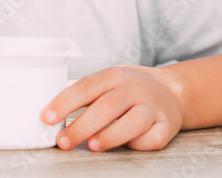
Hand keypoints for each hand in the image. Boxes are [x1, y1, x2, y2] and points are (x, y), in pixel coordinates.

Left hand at [41, 65, 185, 151]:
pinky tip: (126, 145)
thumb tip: (48, 106)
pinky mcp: (166, 125)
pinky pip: (153, 137)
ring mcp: (153, 106)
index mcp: (115, 75)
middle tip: (63, 141)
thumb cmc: (131, 89)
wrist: (174, 91)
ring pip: (134, 120)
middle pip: (107, 106)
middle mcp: (135, 88)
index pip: (87, 86)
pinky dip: (139, 143)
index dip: (65, 102)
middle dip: (82, 125)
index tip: (47, 117)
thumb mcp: (109, 81)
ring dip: (111, 134)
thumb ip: (83, 92)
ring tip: (92, 146)